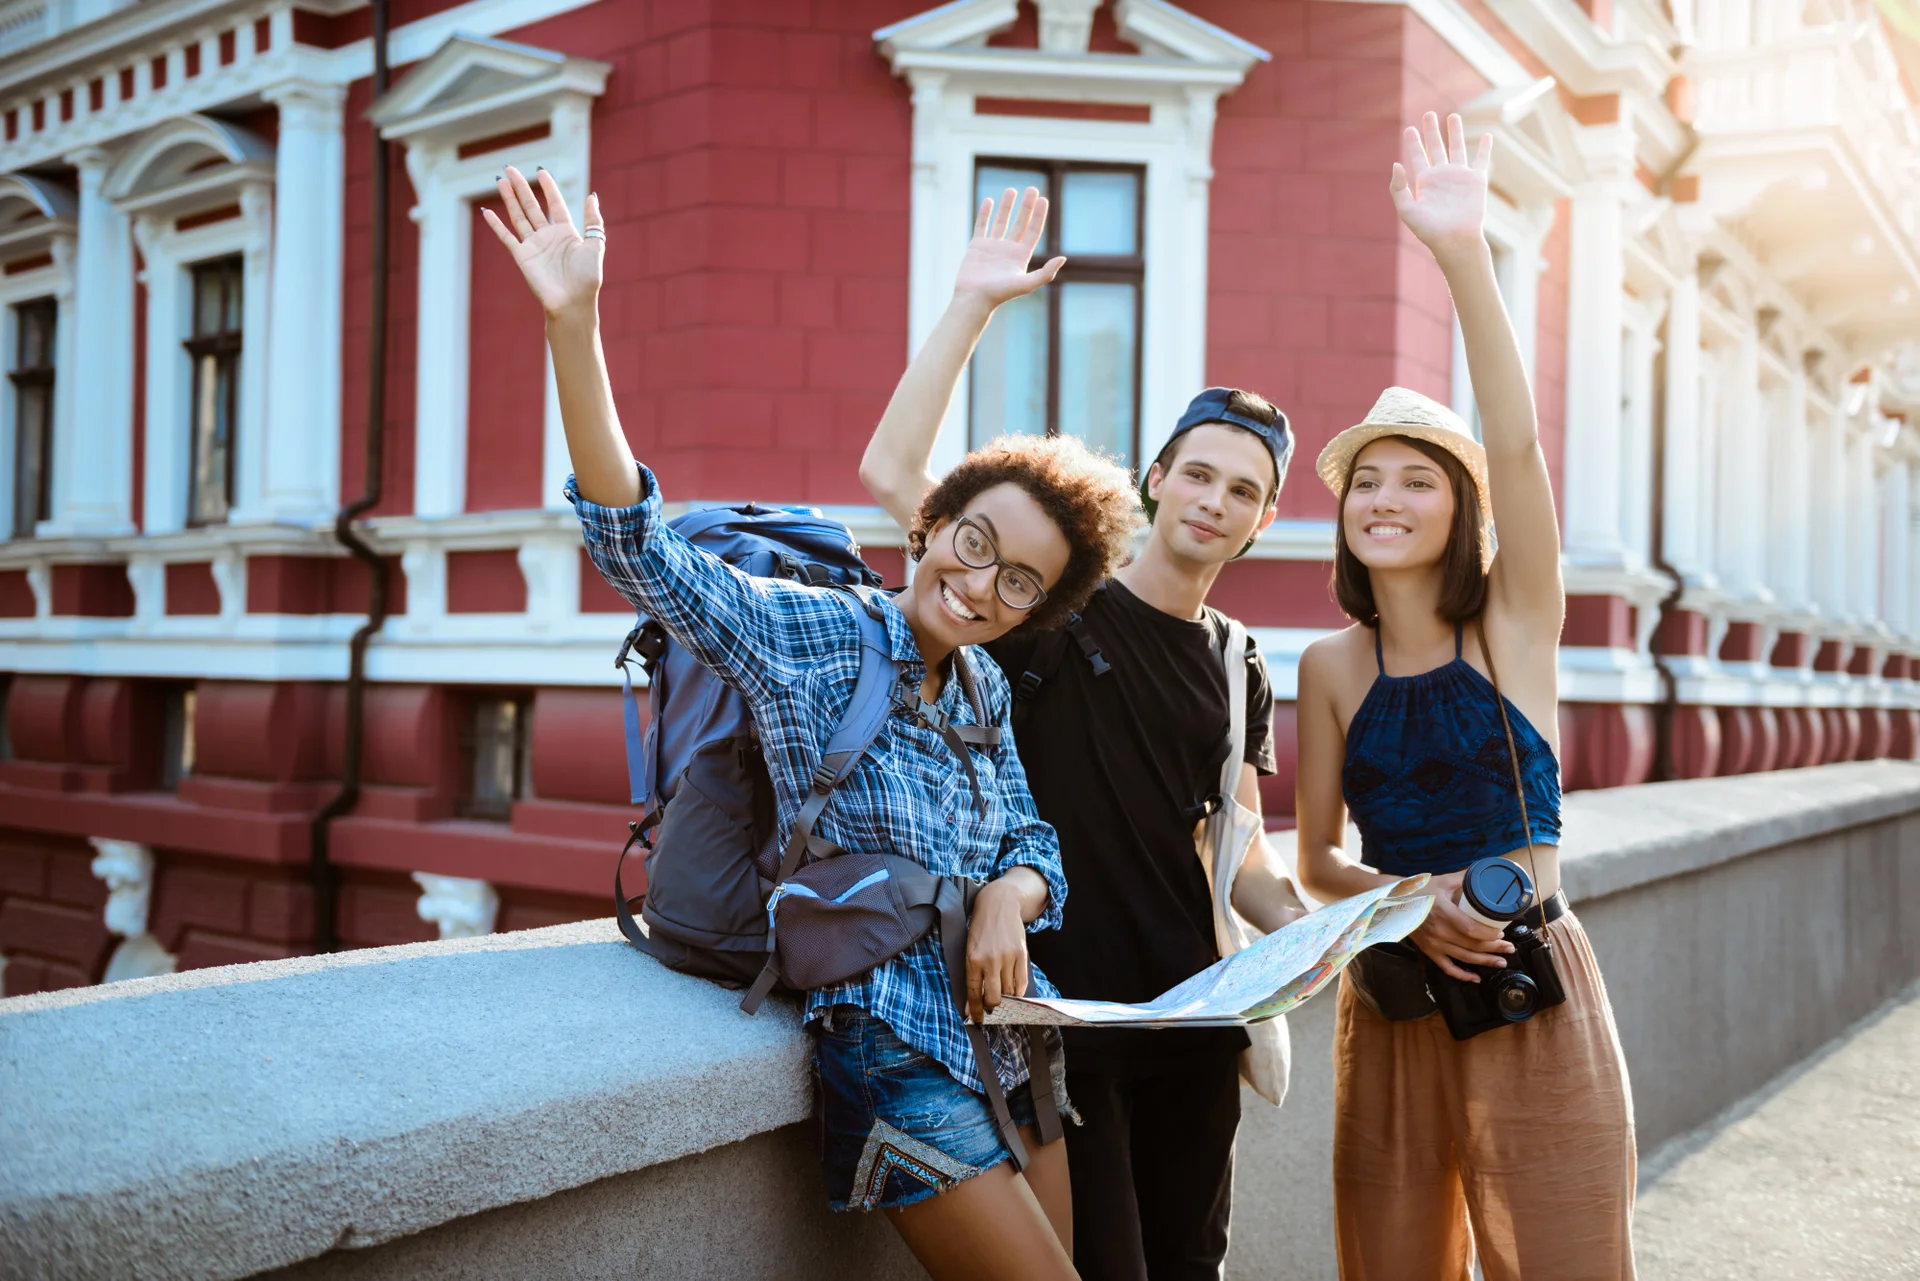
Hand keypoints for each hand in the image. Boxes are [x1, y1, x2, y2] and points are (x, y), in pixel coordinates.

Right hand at [482, 165, 604, 321]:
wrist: (572, 302)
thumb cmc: (587, 278)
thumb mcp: (595, 245)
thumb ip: (593, 221)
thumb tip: (592, 196)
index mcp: (566, 232)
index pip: (555, 204)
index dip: (548, 188)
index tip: (540, 171)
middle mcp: (548, 236)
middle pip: (532, 206)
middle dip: (521, 187)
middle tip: (509, 168)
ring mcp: (533, 246)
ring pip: (518, 216)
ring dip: (508, 199)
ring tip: (500, 181)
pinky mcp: (522, 257)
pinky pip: (506, 237)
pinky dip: (496, 225)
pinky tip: (487, 212)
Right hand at [952, 187, 1066, 312]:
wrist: (974, 298)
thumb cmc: (1000, 294)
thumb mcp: (1027, 284)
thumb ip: (1046, 273)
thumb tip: (1063, 258)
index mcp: (1021, 256)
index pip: (1033, 231)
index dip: (1039, 215)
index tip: (1043, 199)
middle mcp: (1008, 250)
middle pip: (1020, 223)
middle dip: (1026, 206)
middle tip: (1032, 189)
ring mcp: (992, 247)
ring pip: (1001, 221)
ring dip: (1007, 206)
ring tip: (1011, 190)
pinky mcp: (977, 246)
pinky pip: (982, 226)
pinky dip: (985, 213)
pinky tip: (990, 201)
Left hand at [965, 877, 1032, 1022]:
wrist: (999, 905)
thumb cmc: (981, 929)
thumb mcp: (970, 949)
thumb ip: (972, 975)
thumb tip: (971, 1004)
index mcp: (973, 960)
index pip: (974, 993)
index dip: (975, 1010)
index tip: (976, 1019)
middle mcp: (990, 961)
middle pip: (993, 997)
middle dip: (991, 1008)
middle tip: (990, 1010)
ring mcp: (1007, 958)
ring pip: (1008, 991)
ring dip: (1005, 1000)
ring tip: (1002, 999)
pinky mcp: (1021, 954)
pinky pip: (1021, 982)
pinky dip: (1018, 991)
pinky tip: (1014, 993)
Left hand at [1390, 112, 1492, 262]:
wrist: (1454, 240)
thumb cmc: (1429, 230)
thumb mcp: (1407, 209)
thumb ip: (1398, 188)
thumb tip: (1396, 164)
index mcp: (1425, 181)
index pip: (1417, 156)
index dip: (1413, 142)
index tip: (1409, 129)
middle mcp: (1442, 175)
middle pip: (1436, 147)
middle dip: (1432, 131)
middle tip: (1428, 114)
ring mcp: (1460, 176)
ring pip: (1457, 148)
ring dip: (1455, 132)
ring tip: (1453, 116)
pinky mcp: (1476, 180)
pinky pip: (1481, 160)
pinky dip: (1484, 148)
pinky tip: (1486, 135)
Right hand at [1408, 868, 1514, 982]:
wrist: (1393, 902)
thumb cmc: (1419, 890)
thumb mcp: (1442, 881)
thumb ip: (1463, 878)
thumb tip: (1483, 872)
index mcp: (1444, 913)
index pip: (1471, 929)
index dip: (1488, 935)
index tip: (1501, 933)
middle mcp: (1440, 932)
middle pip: (1472, 945)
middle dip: (1494, 948)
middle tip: (1509, 949)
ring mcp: (1434, 944)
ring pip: (1464, 958)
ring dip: (1485, 961)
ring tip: (1501, 962)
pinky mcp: (1429, 951)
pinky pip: (1447, 968)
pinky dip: (1462, 975)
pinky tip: (1475, 978)